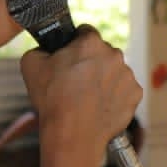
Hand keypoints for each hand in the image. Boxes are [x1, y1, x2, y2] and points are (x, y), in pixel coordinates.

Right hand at [19, 26, 140, 146]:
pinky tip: (100, 106)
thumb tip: (45, 49)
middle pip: (102, 52)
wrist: (73, 134)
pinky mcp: (135, 95)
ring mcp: (128, 75)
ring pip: (115, 71)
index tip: (70, 57)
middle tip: (76, 81)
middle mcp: (114, 55)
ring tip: (87, 98)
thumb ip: (40, 49)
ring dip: (104, 79)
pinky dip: (115, 96)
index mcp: (91, 43)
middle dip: (91, 62)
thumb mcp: (31, 65)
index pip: (85, 32)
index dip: (75, 44)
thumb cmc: (53, 100)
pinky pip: (124, 90)